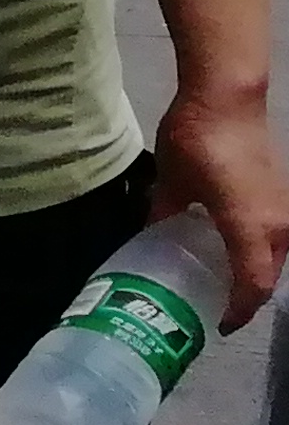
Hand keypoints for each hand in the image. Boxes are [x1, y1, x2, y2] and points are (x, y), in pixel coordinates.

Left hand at [156, 88, 288, 327]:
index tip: (215, 325)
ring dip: (252, 273)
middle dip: (244, 297)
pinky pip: (274, 237)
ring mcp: (284, 210)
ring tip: (218, 282)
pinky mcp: (282, 196)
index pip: (252, 286)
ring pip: (274, 257)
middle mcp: (277, 225)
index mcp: (252, 228)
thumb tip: (149, 237)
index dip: (236, 312)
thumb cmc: (197, 141)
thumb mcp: (169, 183)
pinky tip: (228, 251)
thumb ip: (161, 214)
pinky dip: (257, 251)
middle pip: (267, 276)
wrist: (228, 98)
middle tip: (211, 307)